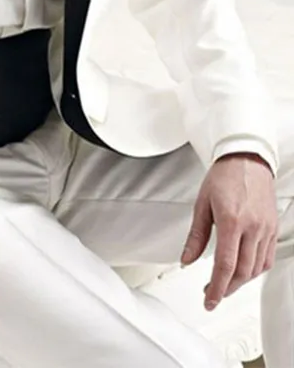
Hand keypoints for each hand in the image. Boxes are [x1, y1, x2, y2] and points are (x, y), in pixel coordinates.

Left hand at [181, 153, 277, 309]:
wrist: (246, 159)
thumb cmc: (223, 177)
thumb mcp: (202, 204)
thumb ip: (196, 236)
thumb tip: (186, 260)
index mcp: (232, 221)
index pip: (225, 265)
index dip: (217, 288)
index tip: (209, 299)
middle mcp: (252, 227)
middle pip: (242, 271)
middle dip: (226, 288)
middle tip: (212, 294)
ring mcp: (266, 229)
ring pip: (256, 268)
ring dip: (240, 281)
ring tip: (224, 283)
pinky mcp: (273, 229)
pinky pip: (266, 258)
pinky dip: (254, 270)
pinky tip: (243, 271)